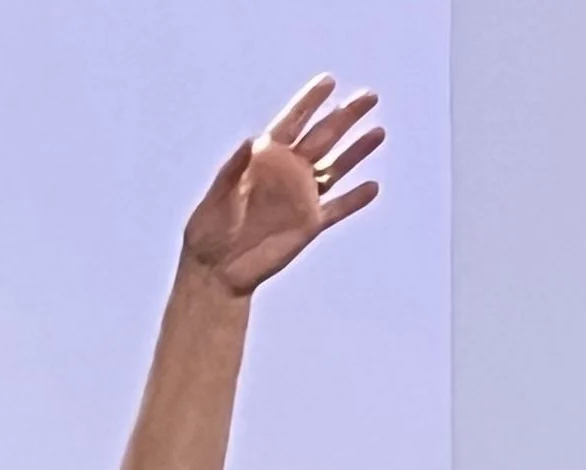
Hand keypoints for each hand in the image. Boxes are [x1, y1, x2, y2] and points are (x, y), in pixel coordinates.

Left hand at [184, 79, 383, 296]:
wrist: (215, 272)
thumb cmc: (208, 232)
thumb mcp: (216, 198)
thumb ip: (233, 169)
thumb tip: (249, 141)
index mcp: (265, 159)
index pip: (292, 123)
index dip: (309, 102)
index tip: (328, 81)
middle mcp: (288, 172)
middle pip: (323, 138)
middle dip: (345, 116)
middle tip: (370, 96)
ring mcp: (301, 197)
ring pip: (336, 168)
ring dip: (357, 151)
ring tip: (378, 132)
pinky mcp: (309, 224)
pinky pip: (337, 209)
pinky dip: (354, 199)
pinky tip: (372, 187)